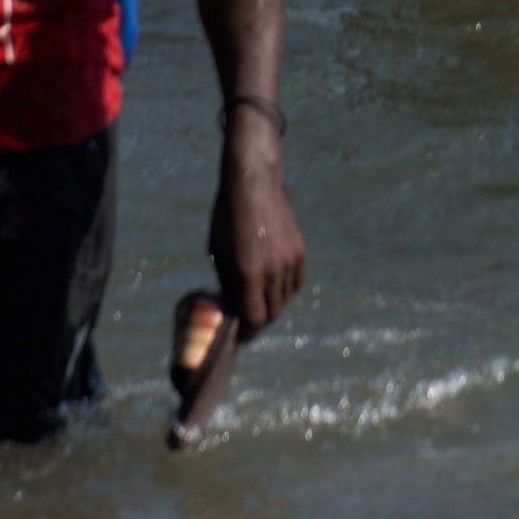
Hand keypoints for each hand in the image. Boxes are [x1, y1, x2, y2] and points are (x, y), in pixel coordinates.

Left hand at [213, 120, 308, 334]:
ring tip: (260, 300)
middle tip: (249, 321)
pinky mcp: (300, 251)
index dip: (247, 331)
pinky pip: (296, 282)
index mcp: (246, 273)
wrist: (252, 183)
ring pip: (284, 299)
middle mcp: (271, 271)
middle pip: (271, 313)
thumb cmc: (226, 217)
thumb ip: (227, 282)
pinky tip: (274, 283)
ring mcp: (289, 261)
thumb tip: (232, 305)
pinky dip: (285, 289)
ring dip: (272, 304)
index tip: (241, 335)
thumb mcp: (218, 252)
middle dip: (259, 320)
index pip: (253, 319)